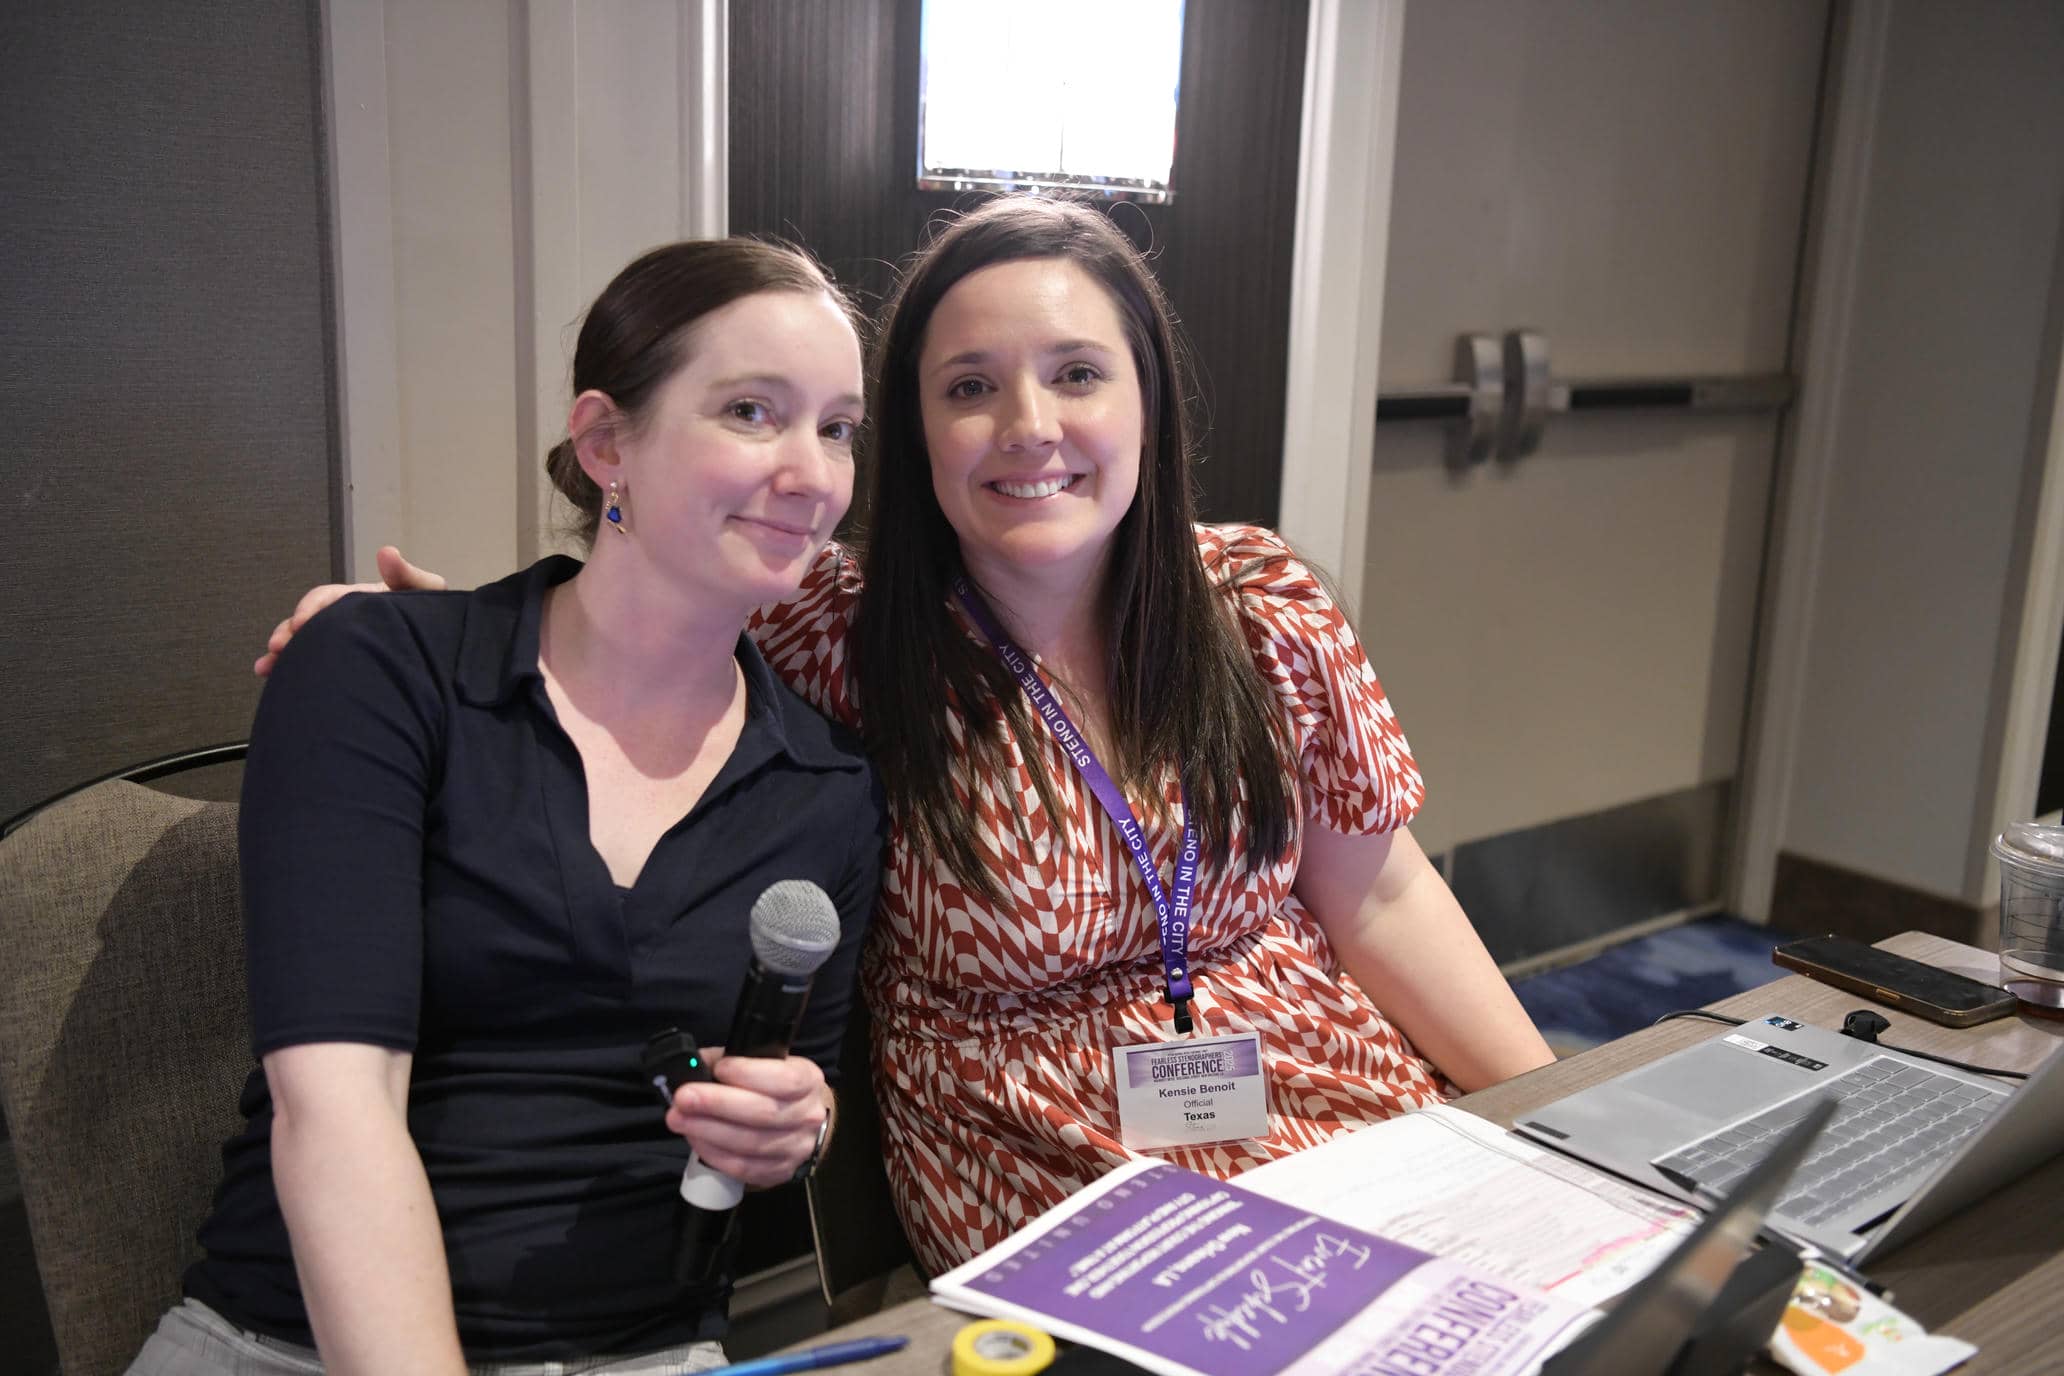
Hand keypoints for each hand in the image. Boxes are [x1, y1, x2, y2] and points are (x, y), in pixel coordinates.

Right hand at [254, 546, 447, 676]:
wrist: (443, 646)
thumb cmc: (433, 614)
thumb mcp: (426, 592)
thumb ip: (408, 575)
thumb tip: (386, 552)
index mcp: (359, 598)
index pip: (328, 598)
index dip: (311, 607)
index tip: (300, 622)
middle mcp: (345, 618)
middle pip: (309, 621)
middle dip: (289, 632)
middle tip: (277, 647)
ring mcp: (344, 640)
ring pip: (305, 642)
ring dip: (283, 652)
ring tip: (266, 667)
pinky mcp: (345, 661)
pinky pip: (314, 662)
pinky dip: (290, 668)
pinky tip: (271, 676)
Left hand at [664, 1050, 829, 1187]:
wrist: (799, 1120)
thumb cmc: (773, 1086)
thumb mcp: (762, 1063)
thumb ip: (730, 1061)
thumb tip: (694, 1066)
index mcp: (807, 1080)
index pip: (785, 1079)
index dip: (750, 1074)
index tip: (720, 1069)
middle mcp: (807, 1116)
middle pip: (763, 1114)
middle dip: (717, 1104)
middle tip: (684, 1098)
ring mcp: (795, 1148)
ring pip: (749, 1143)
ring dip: (707, 1130)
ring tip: (679, 1118)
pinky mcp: (778, 1172)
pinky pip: (741, 1167)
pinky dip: (713, 1152)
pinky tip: (695, 1138)